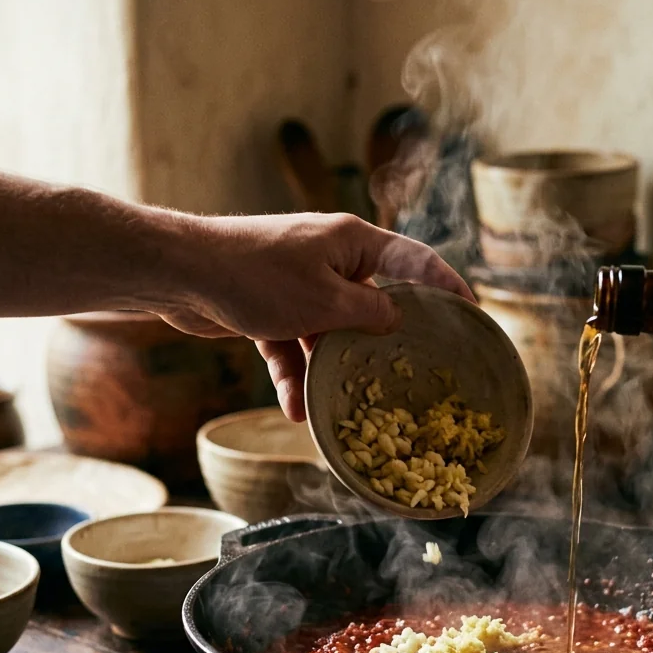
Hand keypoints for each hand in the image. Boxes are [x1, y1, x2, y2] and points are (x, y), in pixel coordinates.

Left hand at [155, 212, 473, 421]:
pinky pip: (294, 345)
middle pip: (372, 304)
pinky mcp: (270, 308)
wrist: (180, 275)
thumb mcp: (326, 302)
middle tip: (408, 374)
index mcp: (353, 243)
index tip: (472, 313)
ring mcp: (299, 283)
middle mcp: (331, 259)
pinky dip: (293, 374)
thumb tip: (397, 320)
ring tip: (332, 408)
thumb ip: (370, 314)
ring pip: (329, 334)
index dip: (447, 287)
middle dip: (379, 345)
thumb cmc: (257, 276)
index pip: (415, 261)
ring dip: (327, 372)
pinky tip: (292, 410)